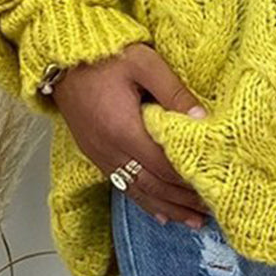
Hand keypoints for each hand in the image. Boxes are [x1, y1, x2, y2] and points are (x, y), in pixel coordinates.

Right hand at [51, 42, 210, 227]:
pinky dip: (145, 200)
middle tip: (211, 211)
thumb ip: (173, 91)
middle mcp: (110, 150)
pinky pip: (122, 185)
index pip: (164, 165)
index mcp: (124, 130)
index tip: (214, 188)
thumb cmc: (105, 54)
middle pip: (153, 185)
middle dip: (183, 201)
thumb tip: (202, 118)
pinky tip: (159, 212)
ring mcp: (100, 155)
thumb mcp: (144, 63)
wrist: (61, 56)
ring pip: (138, 190)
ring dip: (167, 207)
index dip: (189, 180)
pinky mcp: (94, 153)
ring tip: (193, 221)